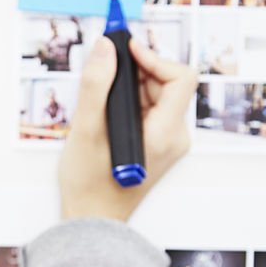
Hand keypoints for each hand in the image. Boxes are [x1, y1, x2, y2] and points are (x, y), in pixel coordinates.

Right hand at [59, 36, 196, 221]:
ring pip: (158, 96)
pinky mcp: (158, 146)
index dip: (153, 57)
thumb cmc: (90, 185)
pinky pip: (151, 112)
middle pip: (168, 84)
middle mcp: (175, 138)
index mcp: (165, 134)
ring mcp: (168, 143)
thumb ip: (96, 85)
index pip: (179, 78)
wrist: (91, 220)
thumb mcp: (86, 130)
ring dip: (131, 89)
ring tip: (101, 101)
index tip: (126, 50)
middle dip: (137, 73)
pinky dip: (131, 103)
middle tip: (106, 71)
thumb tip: (106, 47)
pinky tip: (107, 115)